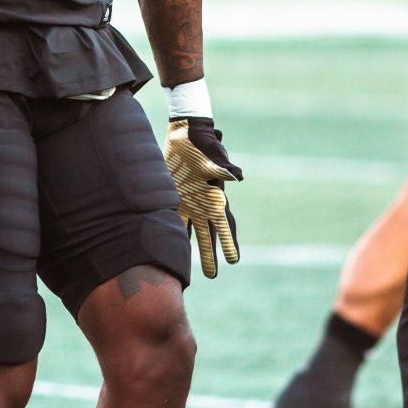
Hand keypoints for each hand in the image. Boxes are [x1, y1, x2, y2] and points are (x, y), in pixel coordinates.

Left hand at [164, 117, 241, 278]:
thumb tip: (238, 176)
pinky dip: (173, 232)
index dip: (228, 241)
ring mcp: (189, 200)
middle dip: (211, 254)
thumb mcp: (213, 152)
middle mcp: (203, 202)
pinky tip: (169, 246)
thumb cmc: (203, 141)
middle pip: (208, 233)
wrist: (186, 131)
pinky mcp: (175, 195)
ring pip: (191, 230)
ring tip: (193, 269)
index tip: (234, 260)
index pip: (224, 223)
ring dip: (192, 248)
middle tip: (213, 275)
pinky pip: (174, 217)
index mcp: (215, 195)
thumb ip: (222, 165)